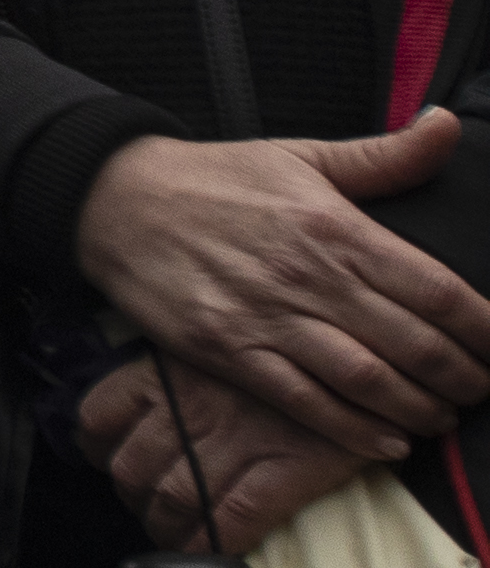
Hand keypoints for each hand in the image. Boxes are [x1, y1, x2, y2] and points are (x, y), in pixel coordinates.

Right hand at [78, 120, 489, 459]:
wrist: (115, 200)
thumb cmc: (215, 179)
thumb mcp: (301, 156)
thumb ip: (384, 156)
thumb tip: (447, 126)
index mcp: (337, 228)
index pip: (438, 291)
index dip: (485, 330)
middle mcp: (309, 277)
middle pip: (415, 345)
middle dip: (463, 379)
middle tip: (481, 391)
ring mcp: (267, 318)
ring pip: (368, 381)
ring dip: (419, 410)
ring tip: (441, 418)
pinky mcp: (229, 351)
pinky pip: (305, 403)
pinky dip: (354, 431)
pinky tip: (387, 441)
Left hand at [86, 349, 376, 554]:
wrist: (369, 356)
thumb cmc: (285, 349)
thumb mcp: (213, 342)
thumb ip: (172, 371)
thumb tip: (135, 415)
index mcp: (166, 370)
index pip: (99, 416)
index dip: (99, 451)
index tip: (112, 464)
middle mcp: (191, 405)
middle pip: (132, 468)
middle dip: (134, 501)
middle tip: (150, 510)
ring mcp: (238, 438)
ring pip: (174, 497)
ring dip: (166, 528)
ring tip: (176, 536)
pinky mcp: (286, 468)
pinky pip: (232, 518)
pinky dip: (213, 543)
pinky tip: (213, 554)